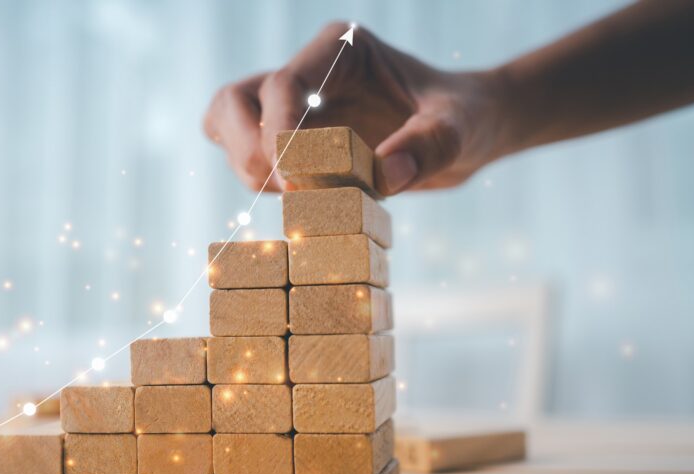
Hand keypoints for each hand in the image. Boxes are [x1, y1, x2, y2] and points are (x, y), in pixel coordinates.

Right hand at [203, 22, 507, 194]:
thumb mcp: (462, 129)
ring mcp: (292, 104)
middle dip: (247, 150)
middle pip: (235, 100)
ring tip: (297, 200)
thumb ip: (431, 146)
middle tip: (287, 191)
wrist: (466, 131)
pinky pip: (246, 154)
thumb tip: (385, 176)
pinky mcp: (289, 137)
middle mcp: (308, 71)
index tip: (296, 181)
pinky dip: (258, 182)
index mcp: (342, 50)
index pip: (282, 83)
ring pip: (227, 125)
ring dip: (248, 169)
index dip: (277, 132)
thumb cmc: (465, 119)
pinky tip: (300, 202)